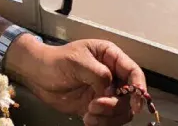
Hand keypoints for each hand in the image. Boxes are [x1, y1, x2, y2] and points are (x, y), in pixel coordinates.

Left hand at [7, 38, 145, 125]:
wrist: (38, 75)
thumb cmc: (56, 61)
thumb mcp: (77, 61)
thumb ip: (98, 74)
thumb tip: (110, 90)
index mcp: (110, 57)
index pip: (133, 72)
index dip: (139, 87)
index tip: (136, 103)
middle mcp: (112, 75)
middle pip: (130, 96)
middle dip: (116, 105)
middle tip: (95, 106)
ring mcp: (105, 93)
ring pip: (121, 110)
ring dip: (108, 117)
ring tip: (88, 114)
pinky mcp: (96, 107)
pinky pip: (108, 119)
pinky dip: (101, 123)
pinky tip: (86, 119)